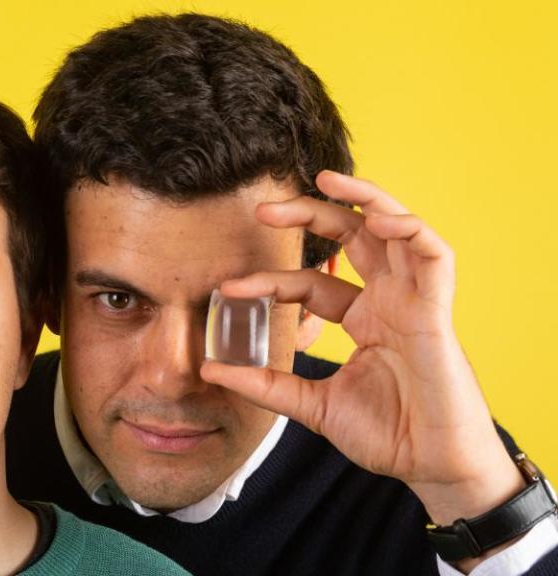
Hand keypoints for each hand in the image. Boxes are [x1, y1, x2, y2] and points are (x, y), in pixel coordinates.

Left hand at [200, 170, 523, 527]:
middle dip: (309, 216)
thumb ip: (266, 384)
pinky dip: (408, 227)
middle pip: (350, 239)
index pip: (310, 284)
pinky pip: (433, 253)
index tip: (229, 288)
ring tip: (324, 180)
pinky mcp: (437, 309)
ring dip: (363, 198)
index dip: (270, 280)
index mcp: (362, 320)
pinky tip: (377, 219)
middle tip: (263, 209)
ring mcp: (413, 301)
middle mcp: (387, 301)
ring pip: (394, 229)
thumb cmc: (387, 434)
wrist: (431, 467)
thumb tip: (210, 370)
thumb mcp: (312, 405)